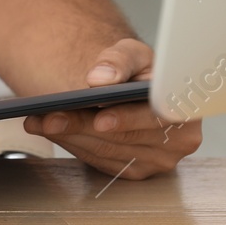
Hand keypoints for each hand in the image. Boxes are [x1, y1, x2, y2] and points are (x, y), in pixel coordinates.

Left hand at [23, 38, 201, 178]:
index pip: (157, 116)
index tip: (99, 118)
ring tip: (39, 121)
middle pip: (124, 137)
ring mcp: (159, 159)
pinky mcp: (135, 171)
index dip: (128, 119)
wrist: (129, 91)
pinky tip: (50, 130)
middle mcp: (181, 139)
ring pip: (106, 151)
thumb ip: (118, 60)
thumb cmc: (135, 71)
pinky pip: (98, 161)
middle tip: (48, 117)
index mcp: (186, 106)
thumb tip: (101, 78)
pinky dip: (71, 145)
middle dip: (82, 126)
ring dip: (69, 136)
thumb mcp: (131, 53)